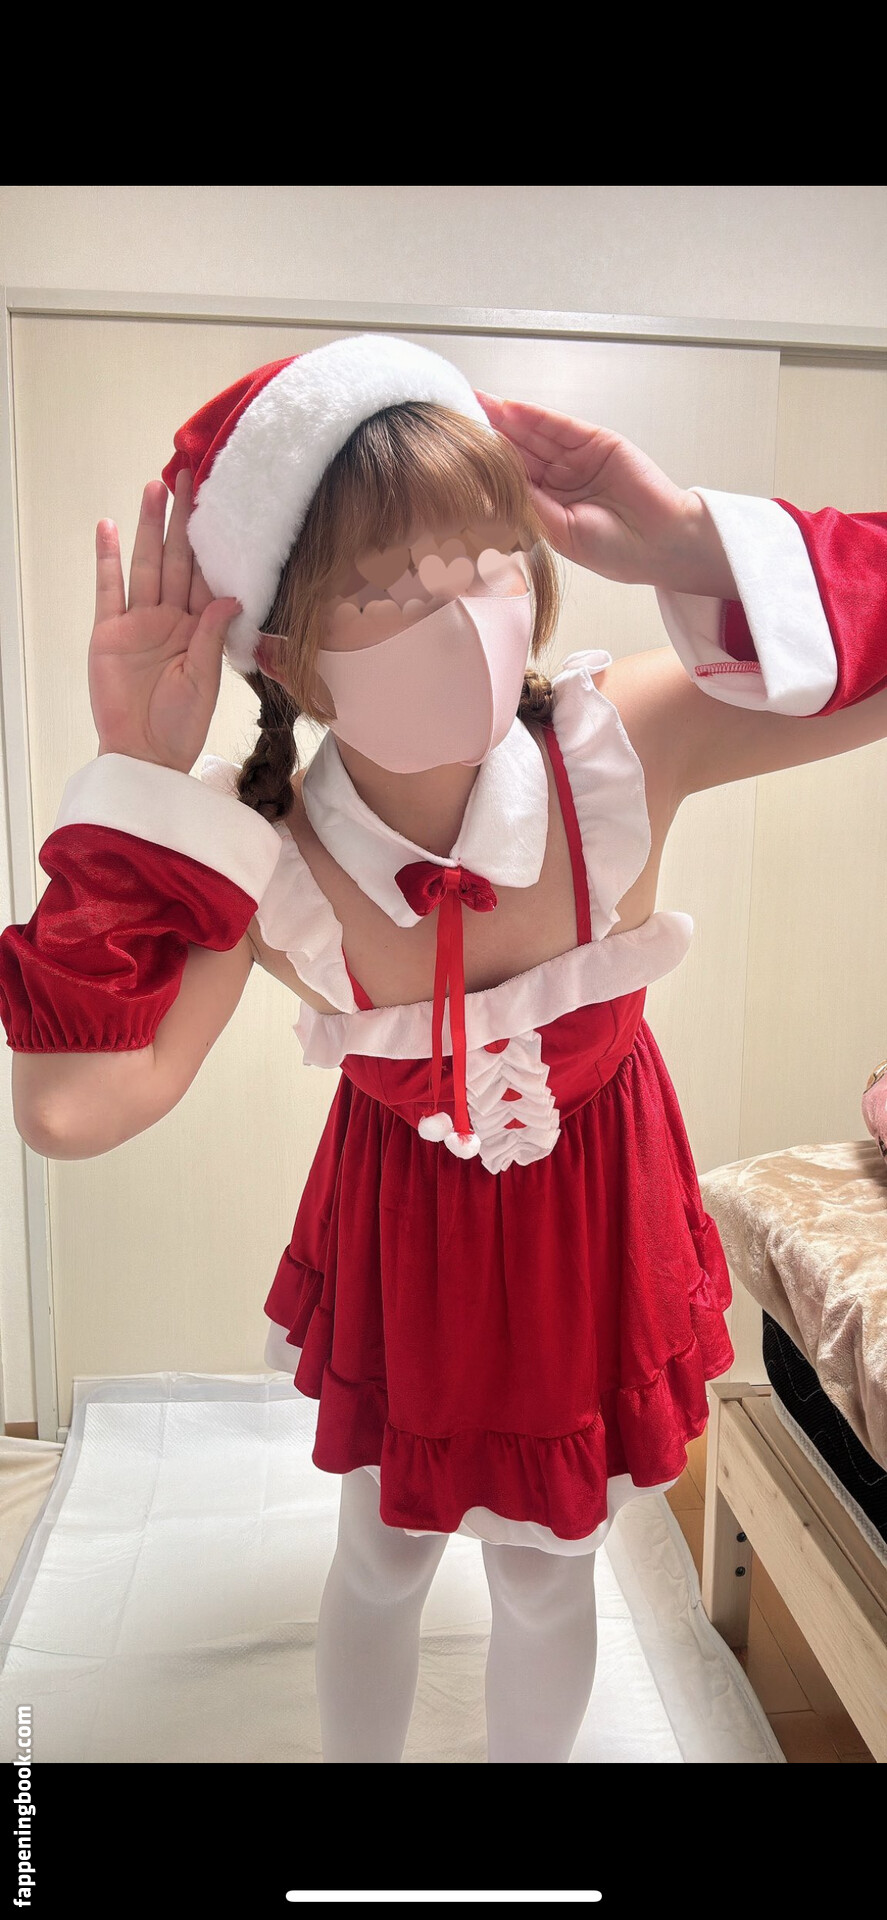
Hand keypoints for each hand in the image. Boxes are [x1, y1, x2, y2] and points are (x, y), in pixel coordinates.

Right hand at [89, 470, 241, 774]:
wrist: (145, 756)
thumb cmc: (180, 726)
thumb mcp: (205, 680)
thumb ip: (212, 634)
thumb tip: (232, 595)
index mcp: (199, 630)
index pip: (207, 577)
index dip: (214, 544)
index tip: (222, 506)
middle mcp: (169, 619)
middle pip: (178, 559)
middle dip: (182, 519)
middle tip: (188, 476)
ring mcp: (138, 623)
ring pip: (146, 564)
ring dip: (149, 527)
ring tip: (154, 488)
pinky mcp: (109, 633)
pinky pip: (108, 589)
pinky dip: (106, 559)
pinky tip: (107, 529)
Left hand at [476, 393, 737, 597]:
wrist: (663, 544)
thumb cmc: (617, 551)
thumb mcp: (560, 531)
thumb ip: (529, 505)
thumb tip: (492, 484)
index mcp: (547, 506)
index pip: (509, 479)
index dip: (483, 464)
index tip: (452, 452)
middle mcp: (559, 479)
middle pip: (517, 451)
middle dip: (488, 433)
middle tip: (455, 415)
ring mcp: (577, 459)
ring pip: (534, 435)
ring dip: (505, 419)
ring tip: (474, 403)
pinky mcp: (596, 442)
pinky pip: (560, 426)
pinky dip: (535, 416)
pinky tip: (510, 408)